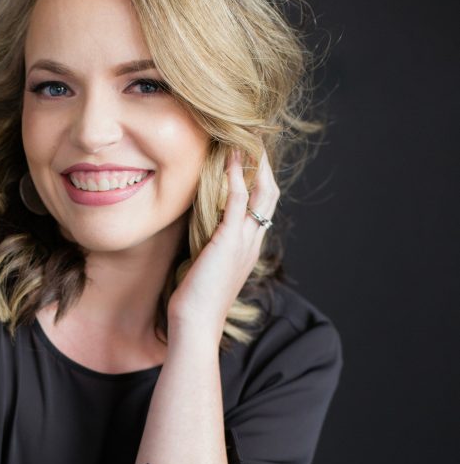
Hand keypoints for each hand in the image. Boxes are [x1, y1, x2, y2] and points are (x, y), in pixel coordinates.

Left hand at [167, 147, 279, 343]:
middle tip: (254, 140)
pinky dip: (236, 176)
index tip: (248, 160)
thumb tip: (197, 238)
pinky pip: (238, 200)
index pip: (262, 208)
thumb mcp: (205, 270)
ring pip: (261, 193)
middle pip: (270, 196)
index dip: (259, 182)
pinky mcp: (229, 240)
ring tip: (245, 139)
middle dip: (264, 166)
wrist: (195, 324)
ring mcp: (245, 241)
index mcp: (249, 250)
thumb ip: (208, 250)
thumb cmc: (194, 302)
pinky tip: (229, 158)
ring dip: (254, 164)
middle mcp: (253, 243)